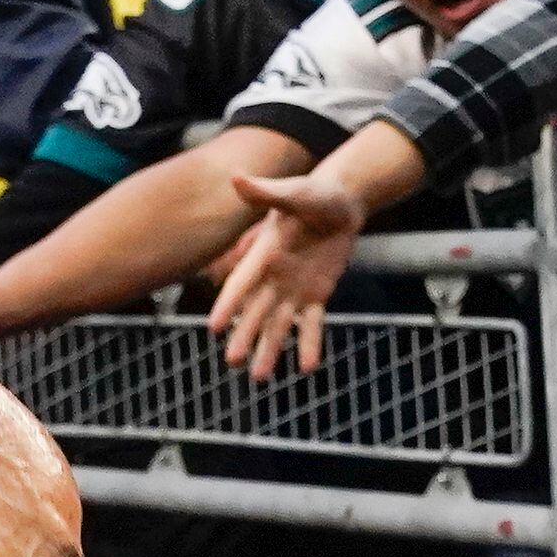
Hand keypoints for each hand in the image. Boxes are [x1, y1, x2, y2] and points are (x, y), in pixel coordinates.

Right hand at [211, 168, 368, 377]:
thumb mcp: (295, 192)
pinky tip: (305, 368)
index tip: (213, 328)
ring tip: (260, 378)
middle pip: (256, 312)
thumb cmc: (316, 192)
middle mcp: (274, 276)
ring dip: (269, 350)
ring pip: (279, 325)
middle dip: (244, 337)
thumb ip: (267, 192)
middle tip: (232, 363)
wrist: (343, 202)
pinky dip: (309, 344)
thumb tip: (236, 177)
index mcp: (265, 253)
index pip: (242, 282)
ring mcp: (294, 288)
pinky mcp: (317, 294)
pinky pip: (311, 323)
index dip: (228, 304)